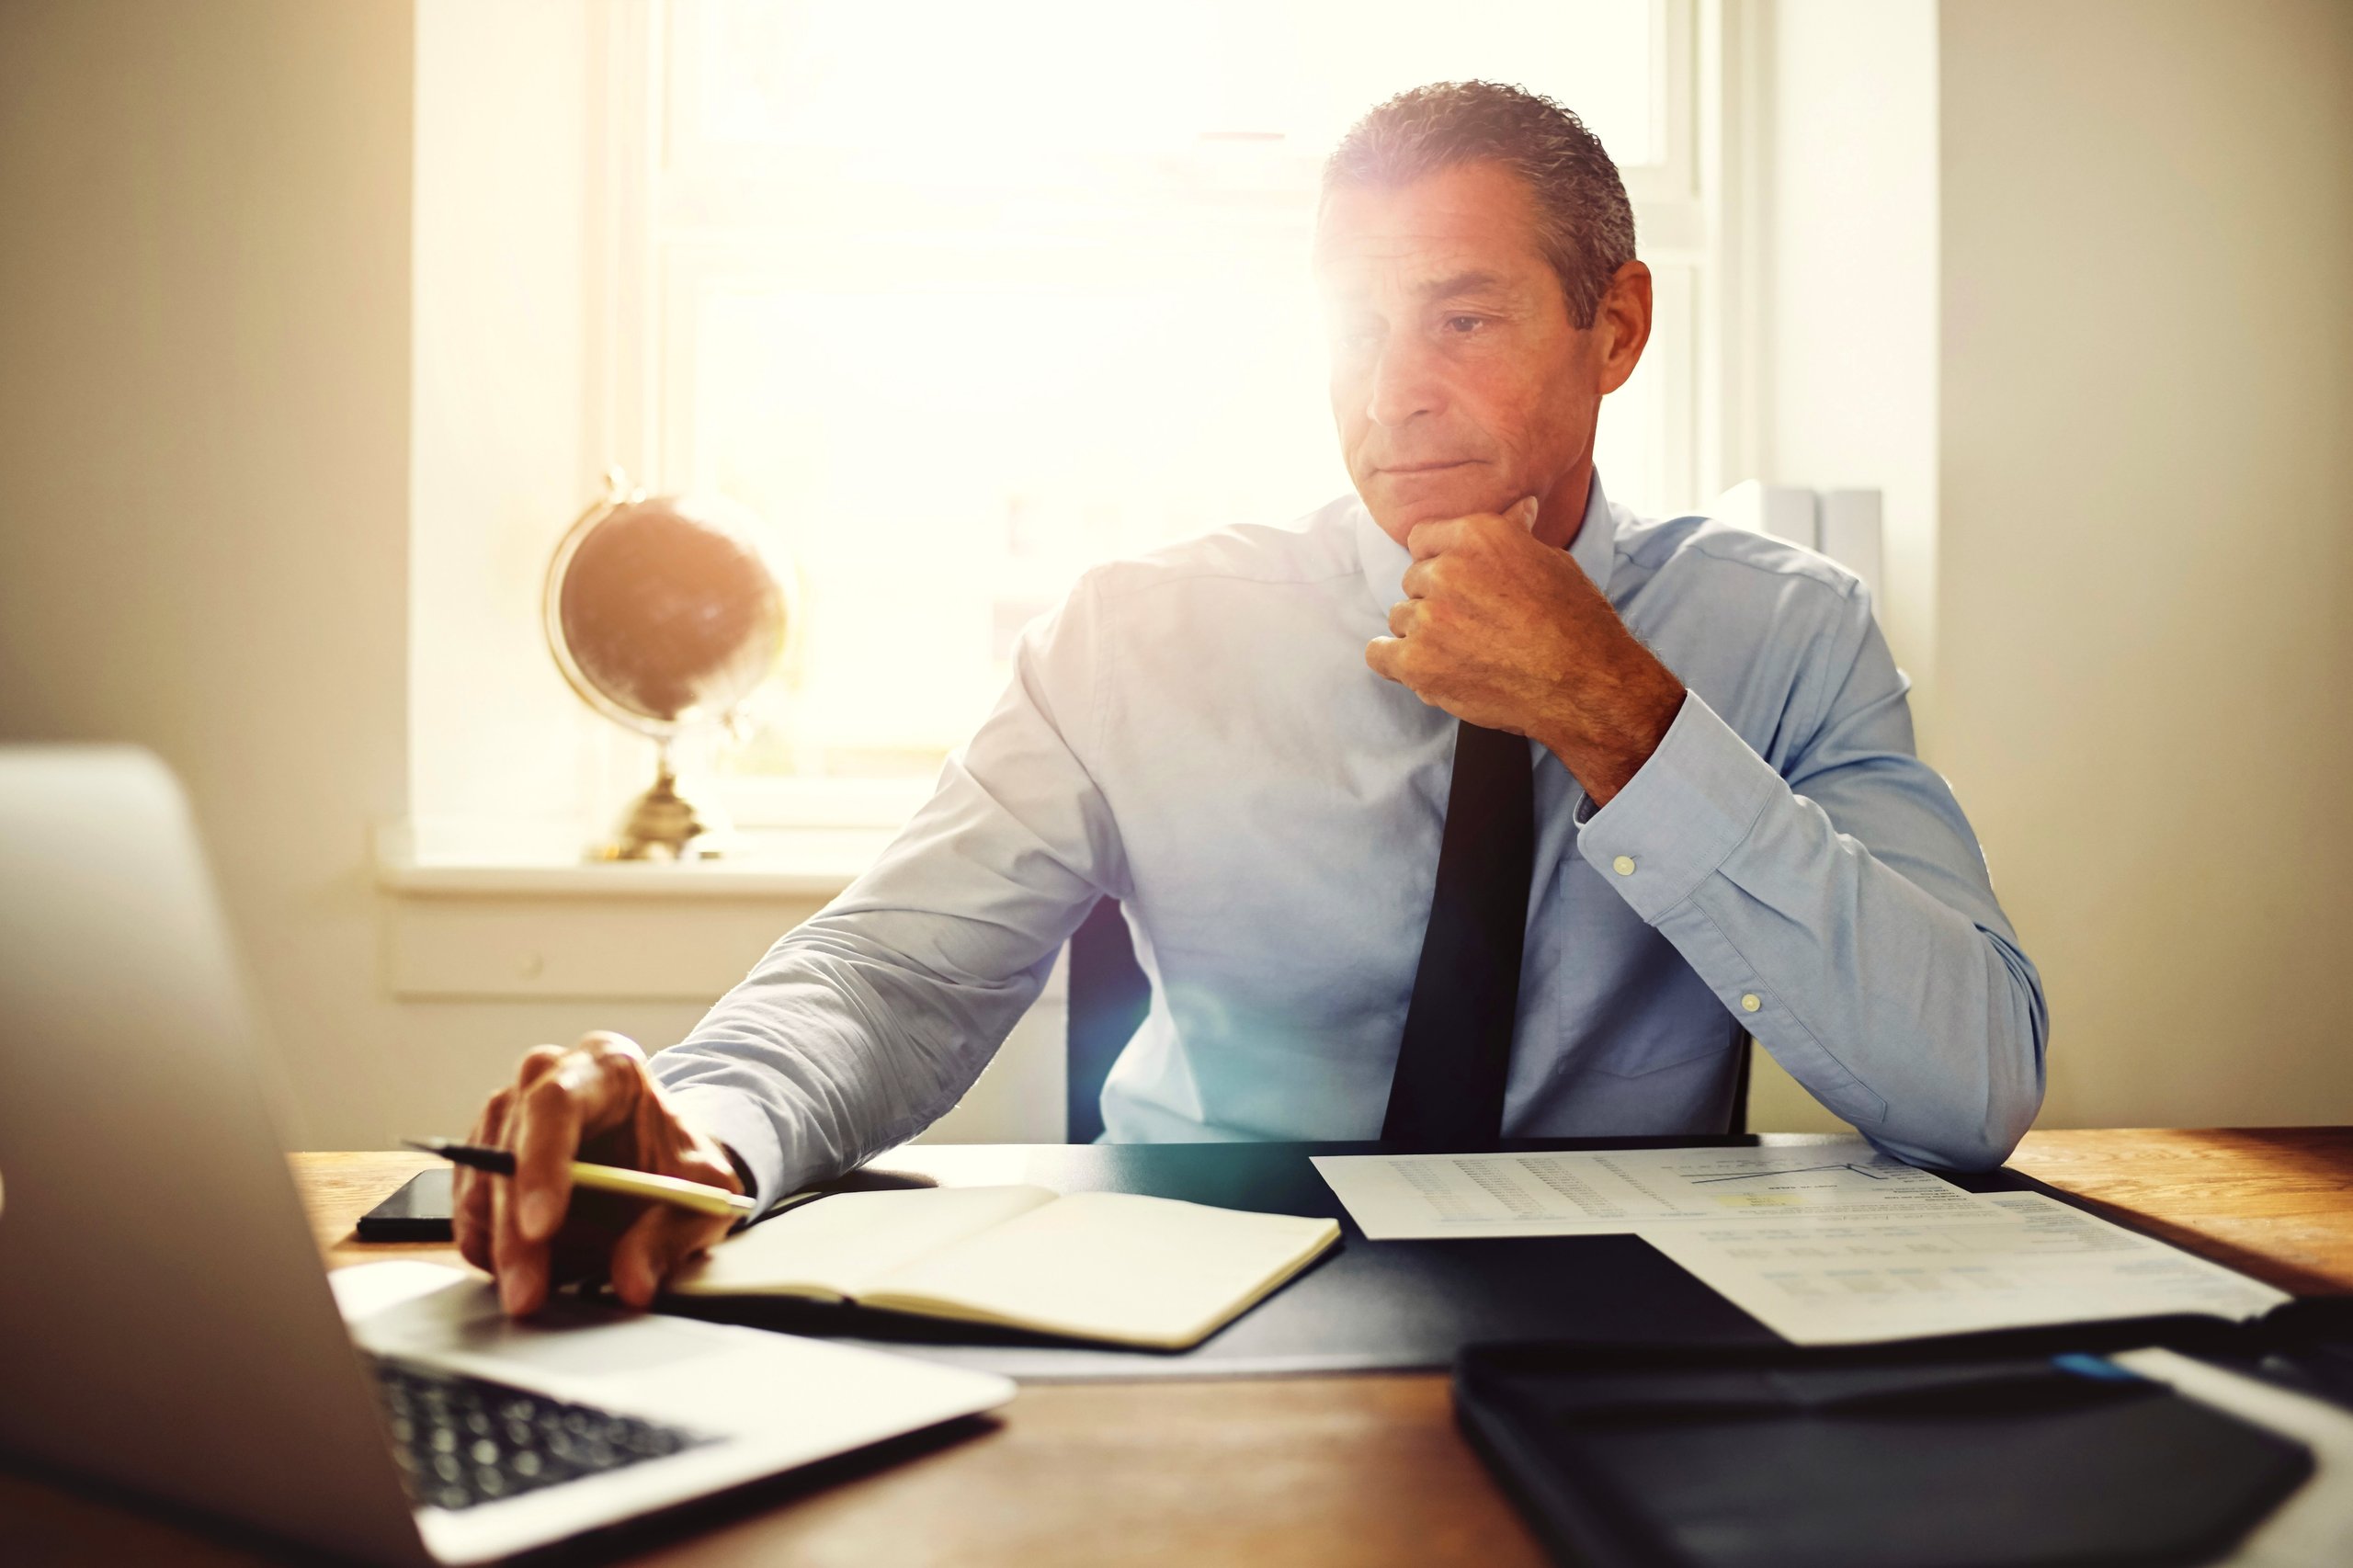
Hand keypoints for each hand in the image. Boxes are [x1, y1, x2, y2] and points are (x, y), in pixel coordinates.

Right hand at [452, 1032, 745, 1316]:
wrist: (661, 1167)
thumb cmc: (681, 1168)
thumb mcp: (701, 1199)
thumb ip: (669, 1238)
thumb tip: (632, 1284)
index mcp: (607, 1066)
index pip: (555, 1102)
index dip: (541, 1164)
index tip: (540, 1229)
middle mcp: (547, 1076)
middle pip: (509, 1145)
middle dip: (513, 1230)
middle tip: (526, 1292)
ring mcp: (509, 1112)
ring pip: (480, 1179)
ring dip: (497, 1244)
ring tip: (533, 1290)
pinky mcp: (486, 1155)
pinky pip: (469, 1204)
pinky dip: (488, 1245)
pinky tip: (520, 1270)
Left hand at [1366, 497, 1686, 806]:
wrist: (1584, 683)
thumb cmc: (1576, 622)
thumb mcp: (1552, 562)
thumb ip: (1517, 535)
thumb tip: (1520, 508)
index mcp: (1477, 535)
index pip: (1423, 539)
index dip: (1437, 561)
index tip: (1454, 583)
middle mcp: (1446, 569)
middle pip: (1412, 581)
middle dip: (1434, 600)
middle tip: (1468, 625)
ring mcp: (1428, 617)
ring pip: (1399, 617)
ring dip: (1421, 633)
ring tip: (1460, 652)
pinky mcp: (1417, 662)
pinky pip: (1378, 654)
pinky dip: (1393, 662)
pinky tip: (1418, 668)